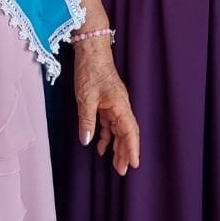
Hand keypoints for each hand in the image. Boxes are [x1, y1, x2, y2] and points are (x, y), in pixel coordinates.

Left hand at [73, 38, 139, 175]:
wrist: (91, 50)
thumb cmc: (90, 70)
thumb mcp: (86, 97)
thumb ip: (87, 120)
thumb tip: (87, 140)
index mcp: (120, 104)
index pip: (129, 131)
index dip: (132, 148)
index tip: (134, 163)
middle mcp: (120, 105)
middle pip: (127, 132)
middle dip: (126, 152)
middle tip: (123, 170)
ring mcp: (114, 103)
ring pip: (119, 129)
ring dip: (117, 146)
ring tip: (115, 164)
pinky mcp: (106, 101)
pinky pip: (109, 123)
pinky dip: (106, 135)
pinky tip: (101, 147)